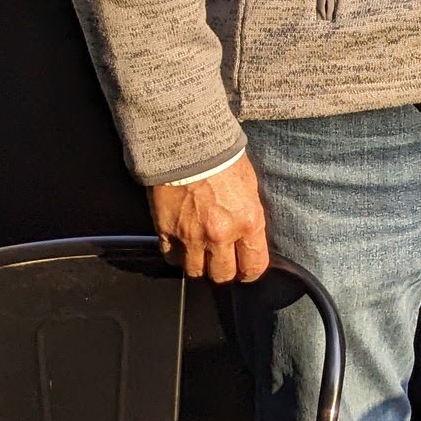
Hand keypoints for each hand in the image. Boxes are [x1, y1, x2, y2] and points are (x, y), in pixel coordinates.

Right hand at [148, 155, 270, 282]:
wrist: (188, 144)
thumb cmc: (223, 160)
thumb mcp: (250, 187)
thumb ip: (249, 217)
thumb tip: (249, 237)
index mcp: (248, 222)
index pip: (254, 266)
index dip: (251, 271)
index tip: (247, 269)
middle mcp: (220, 234)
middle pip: (222, 275)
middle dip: (224, 271)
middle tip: (223, 262)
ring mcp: (191, 236)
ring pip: (194, 272)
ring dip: (198, 265)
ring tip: (201, 253)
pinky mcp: (166, 231)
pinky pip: (170, 257)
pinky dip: (176, 254)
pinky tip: (181, 244)